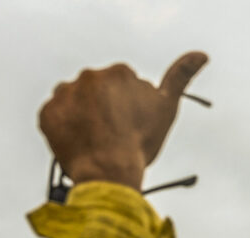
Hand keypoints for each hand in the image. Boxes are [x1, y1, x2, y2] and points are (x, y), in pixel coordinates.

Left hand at [38, 51, 208, 190]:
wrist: (108, 172)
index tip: (132, 125)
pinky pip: (56, 117)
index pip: (125, 86)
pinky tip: (80, 142)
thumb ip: (181, 77)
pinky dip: (65, 128)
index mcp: (119, 73)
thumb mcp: (166, 108)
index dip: (131, 107)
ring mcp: (65, 94)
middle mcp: (89, 76)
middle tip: (114, 135)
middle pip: (99, 91)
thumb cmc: (140, 143)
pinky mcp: (47, 113)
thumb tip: (202, 54)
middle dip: (106, 108)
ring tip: (96, 140)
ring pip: (76, 102)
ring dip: (84, 116)